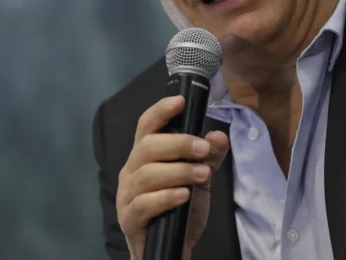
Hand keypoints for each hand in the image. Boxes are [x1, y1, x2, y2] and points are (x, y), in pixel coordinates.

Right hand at [116, 96, 228, 259]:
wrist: (171, 250)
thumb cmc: (180, 208)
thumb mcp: (200, 178)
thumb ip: (210, 156)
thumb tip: (218, 135)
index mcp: (145, 156)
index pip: (147, 126)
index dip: (160, 111)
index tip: (180, 101)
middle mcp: (131, 171)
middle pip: (147, 146)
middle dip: (178, 143)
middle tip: (203, 149)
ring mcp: (127, 196)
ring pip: (146, 175)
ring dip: (178, 171)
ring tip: (203, 175)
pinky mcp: (130, 220)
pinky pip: (143, 204)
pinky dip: (165, 197)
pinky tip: (183, 196)